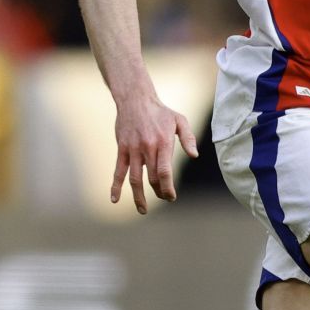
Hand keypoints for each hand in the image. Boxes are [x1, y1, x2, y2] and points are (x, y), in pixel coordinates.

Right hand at [110, 94, 198, 211]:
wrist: (135, 99)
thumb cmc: (160, 111)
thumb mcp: (180, 120)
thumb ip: (188, 138)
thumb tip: (194, 156)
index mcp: (162, 143)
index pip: (164, 172)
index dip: (167, 188)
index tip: (171, 197)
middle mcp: (147, 148)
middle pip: (151, 178)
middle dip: (158, 192)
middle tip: (163, 198)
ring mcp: (133, 150)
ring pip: (135, 179)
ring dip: (138, 197)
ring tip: (143, 210)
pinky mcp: (122, 149)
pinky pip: (118, 171)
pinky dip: (115, 186)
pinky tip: (115, 199)